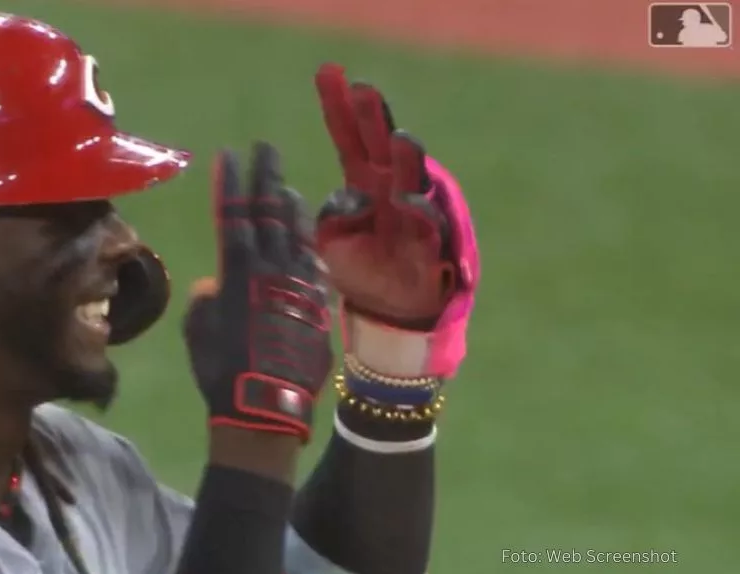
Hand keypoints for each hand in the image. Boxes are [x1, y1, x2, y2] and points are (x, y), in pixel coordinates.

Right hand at [182, 142, 332, 441]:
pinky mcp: (319, 307)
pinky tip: (310, 241)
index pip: (234, 216)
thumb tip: (213, 286)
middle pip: (270, 215)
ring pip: (298, 237)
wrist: (267, 406)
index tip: (230, 154)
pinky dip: (310, 250)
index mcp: (239, 272)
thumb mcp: (199, 332)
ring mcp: (300, 286)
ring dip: (292, 209)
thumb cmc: (222, 371)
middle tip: (267, 149)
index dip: (232, 184)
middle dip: (267, 178)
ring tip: (288, 188)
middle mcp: (273, 270)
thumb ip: (206, 303)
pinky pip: (315, 268)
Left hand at [314, 64, 479, 378]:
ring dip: (404, 159)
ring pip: (411, 179)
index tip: (328, 73)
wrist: (392, 315)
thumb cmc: (361, 270)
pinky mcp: (431, 246)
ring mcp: (415, 214)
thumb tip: (348, 200)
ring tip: (397, 139)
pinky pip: (427, 227)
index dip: (339, 108)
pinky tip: (406, 202)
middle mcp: (392, 190)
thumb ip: (330, 215)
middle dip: (373, 119)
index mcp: (364, 183)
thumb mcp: (328, 241)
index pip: (349, 139)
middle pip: (380, 147)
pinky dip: (418, 214)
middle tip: (363, 90)